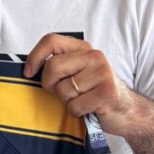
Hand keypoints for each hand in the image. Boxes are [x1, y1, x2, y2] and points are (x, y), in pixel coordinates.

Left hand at [23, 33, 137, 136]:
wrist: (126, 110)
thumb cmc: (94, 92)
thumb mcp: (78, 71)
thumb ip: (60, 65)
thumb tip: (27, 69)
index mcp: (83, 48)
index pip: (51, 41)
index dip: (35, 56)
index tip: (28, 73)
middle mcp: (94, 56)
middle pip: (52, 67)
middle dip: (50, 85)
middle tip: (60, 92)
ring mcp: (102, 73)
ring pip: (63, 90)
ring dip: (67, 101)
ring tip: (81, 99)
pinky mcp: (107, 93)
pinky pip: (74, 106)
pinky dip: (76, 112)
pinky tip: (89, 109)